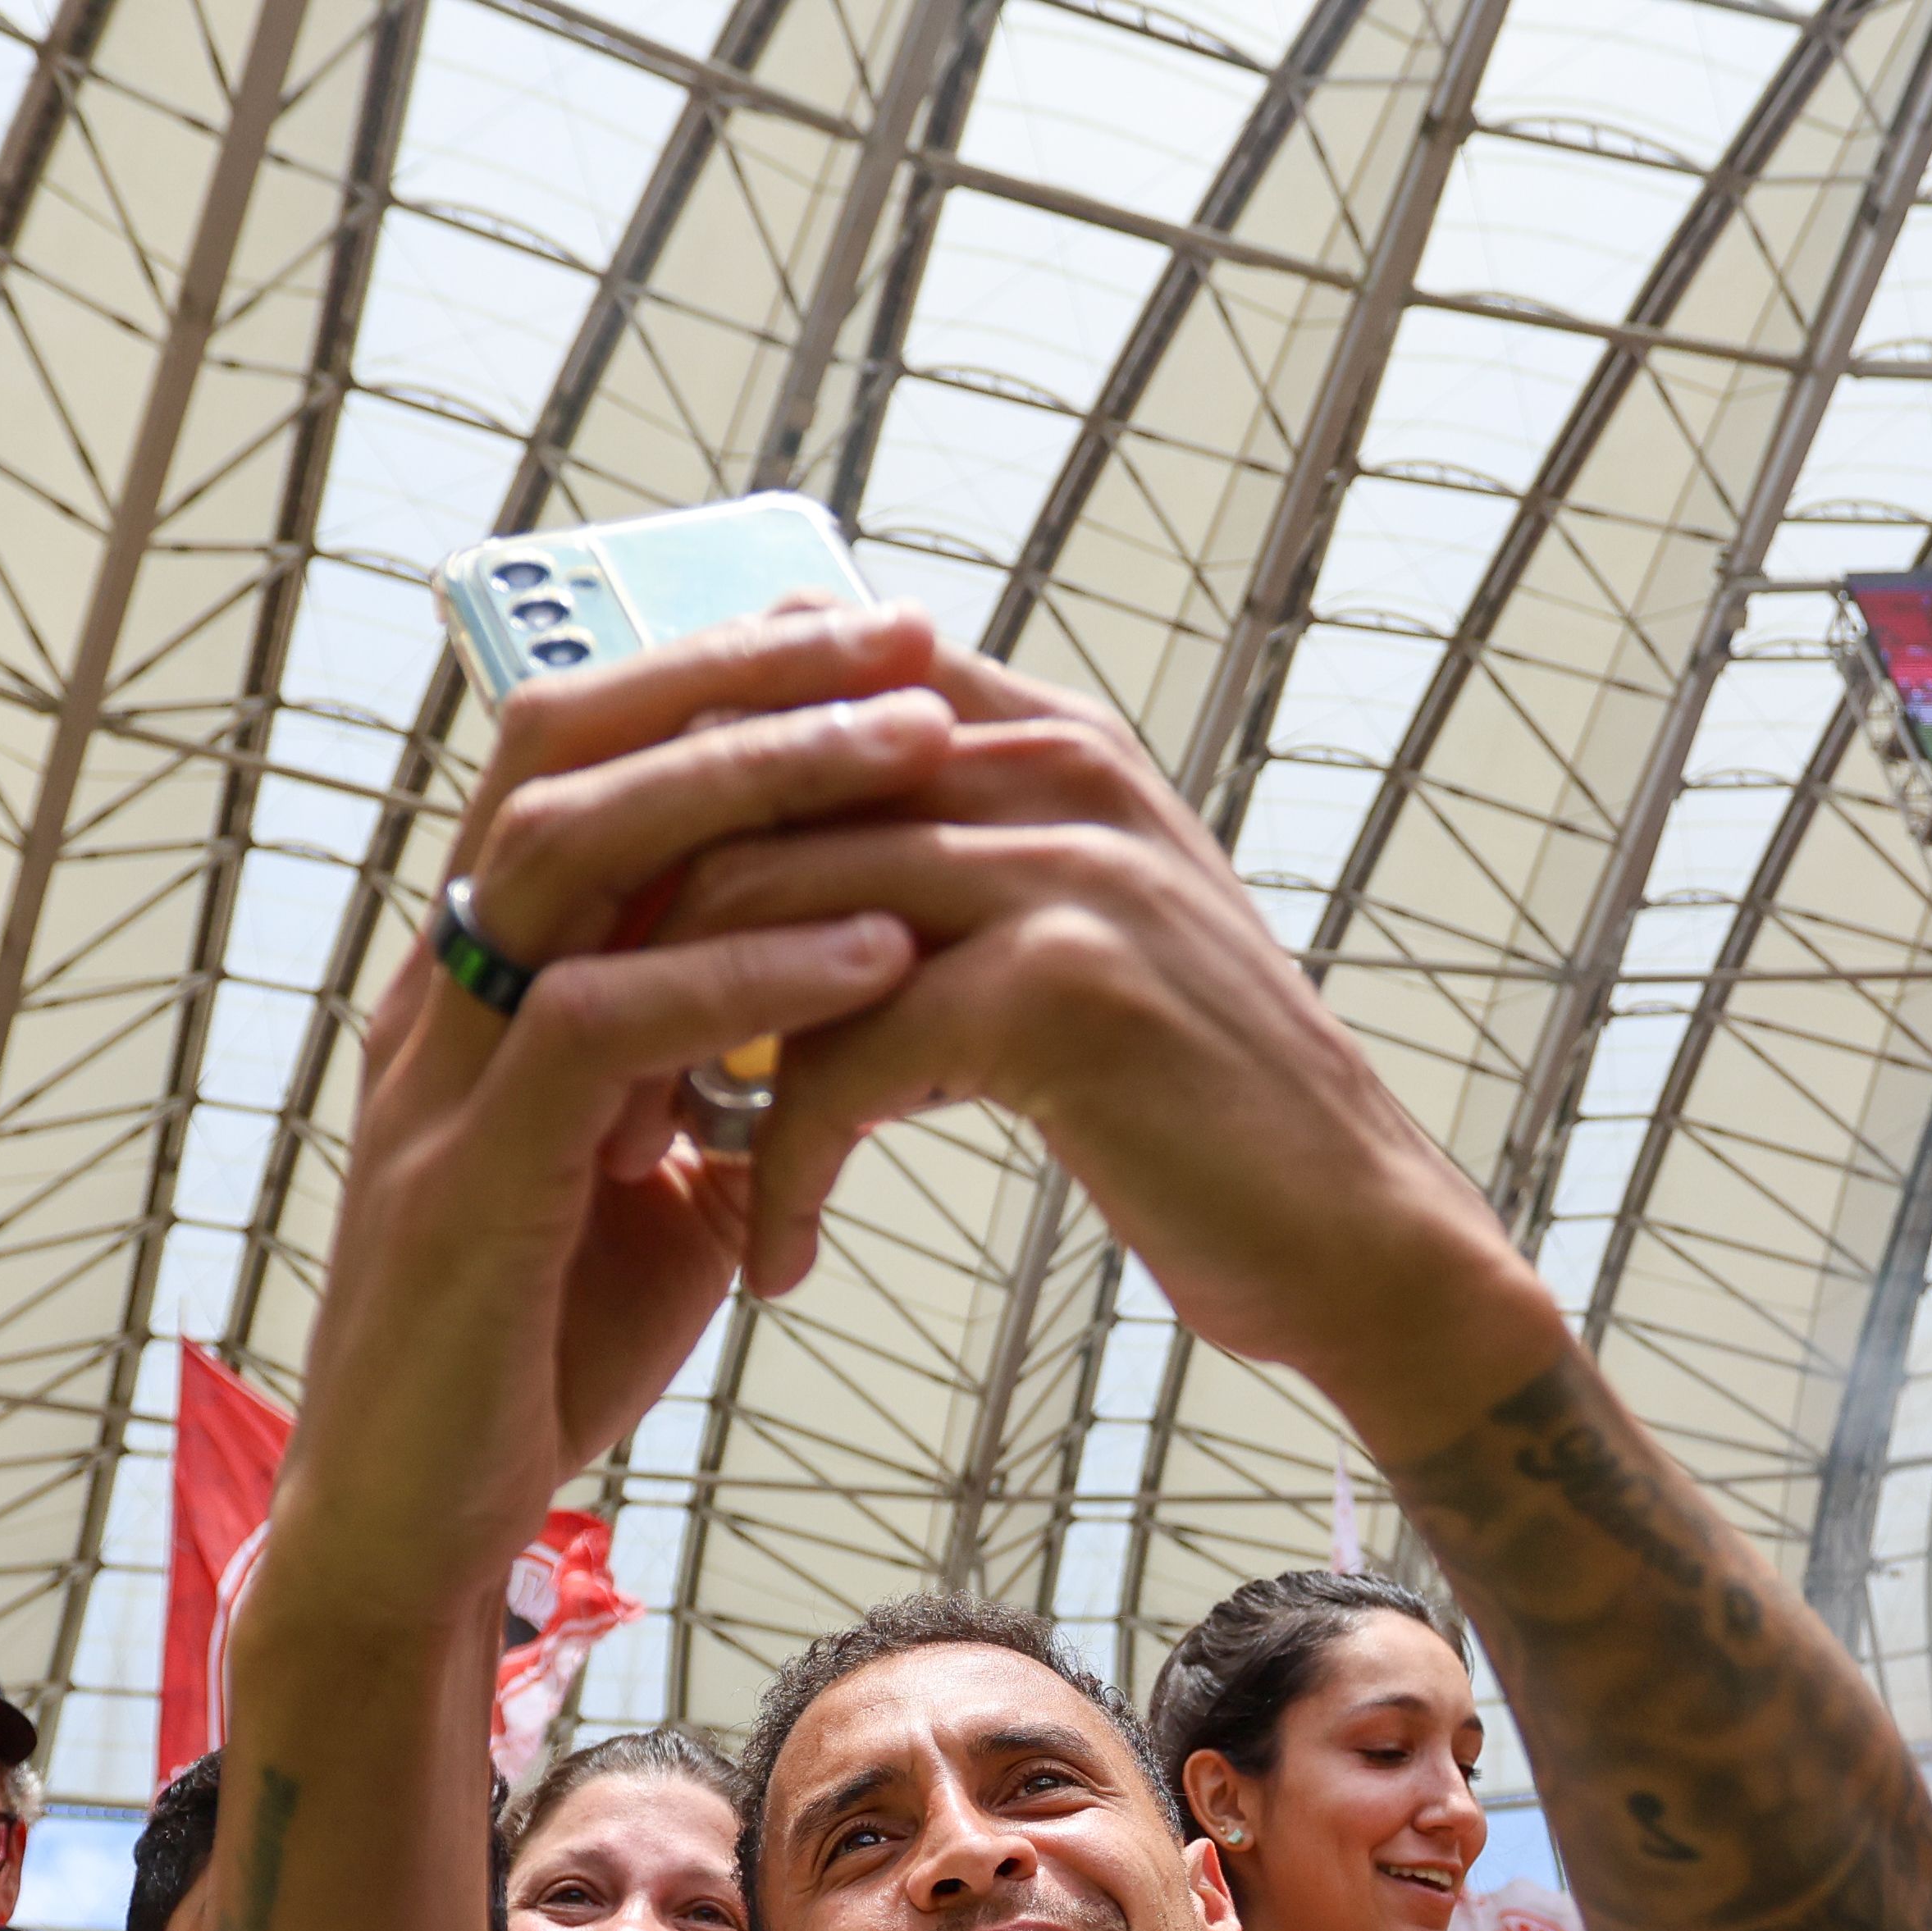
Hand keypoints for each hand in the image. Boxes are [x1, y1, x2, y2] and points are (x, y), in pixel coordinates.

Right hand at [266, 610, 947, 1629]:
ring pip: (570, 853)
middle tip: (907, 641)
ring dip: (752, 786)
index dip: (719, 676)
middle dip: (740, 677)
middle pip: (563, 750)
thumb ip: (712, 1090)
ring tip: (913, 751)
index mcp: (480, 974)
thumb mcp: (649, 1191)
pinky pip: (596, 1028)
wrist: (420, 1528)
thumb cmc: (533, 1354)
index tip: (879, 640)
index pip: (578, 752)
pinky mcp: (465, 1183)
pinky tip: (876, 954)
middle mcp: (439, 991)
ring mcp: (437, 1079)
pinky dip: (741, 976)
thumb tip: (826, 1028)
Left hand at [661, 650, 1560, 1442]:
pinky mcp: (1064, 988)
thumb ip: (937, 868)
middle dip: (637, 934)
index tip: (596, 912)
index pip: (795, 671)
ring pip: (768, 914)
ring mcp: (1065, 864)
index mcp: (1041, 733)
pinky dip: (784, 1174)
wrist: (1350, 1234)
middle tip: (581, 1064)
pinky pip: (841, 1058)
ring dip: (676, 1054)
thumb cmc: (1186, 1111)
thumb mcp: (1059, 943)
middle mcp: (1053, 764)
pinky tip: (778, 1259)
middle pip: (747, 789)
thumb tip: (752, 863)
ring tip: (643, 1163)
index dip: (670, 785)